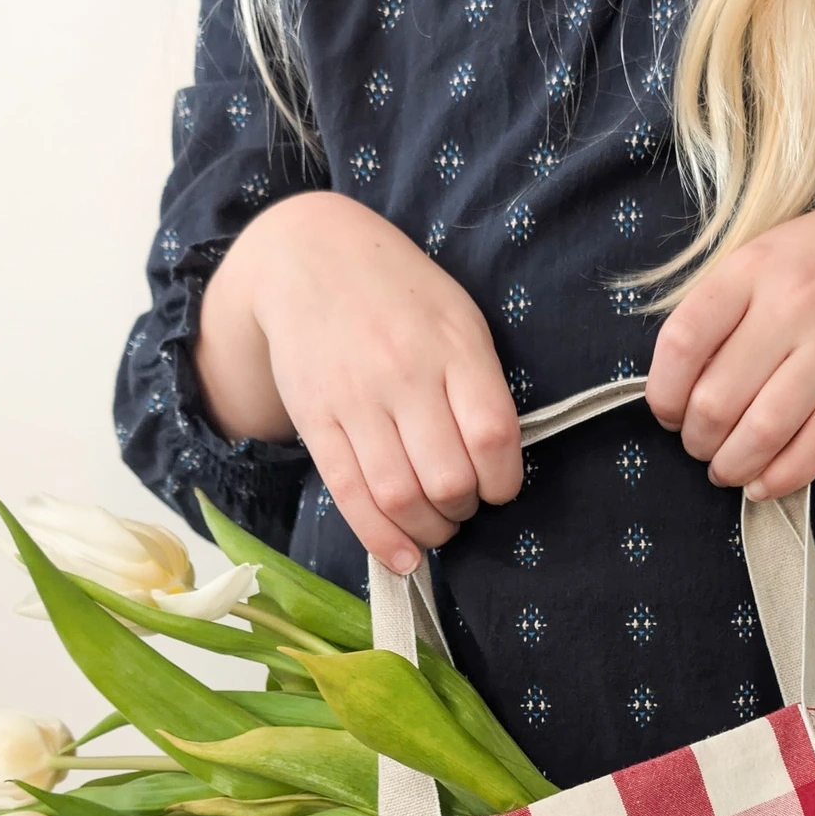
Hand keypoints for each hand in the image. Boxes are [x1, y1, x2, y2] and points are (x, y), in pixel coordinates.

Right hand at [195, 192, 521, 570]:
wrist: (310, 258)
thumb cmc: (402, 298)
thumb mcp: (459, 320)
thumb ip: (481, 387)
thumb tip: (497, 468)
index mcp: (454, 346)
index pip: (493, 436)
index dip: (504, 482)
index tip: (499, 488)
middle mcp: (404, 373)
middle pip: (447, 479)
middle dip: (463, 510)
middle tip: (462, 505)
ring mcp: (356, 400)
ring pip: (399, 497)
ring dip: (428, 531)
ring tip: (436, 525)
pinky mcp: (316, 421)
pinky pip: (350, 496)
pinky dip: (381, 540)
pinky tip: (403, 558)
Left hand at [645, 184, 814, 494]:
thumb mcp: (761, 259)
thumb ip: (718, 312)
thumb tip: (674, 389)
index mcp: (751, 269)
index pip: (683, 343)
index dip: (664, 394)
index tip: (668, 413)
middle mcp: (792, 304)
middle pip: (717, 400)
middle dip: (697, 441)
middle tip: (700, 446)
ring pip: (764, 431)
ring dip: (733, 466)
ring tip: (726, 469)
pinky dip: (780, 477)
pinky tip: (762, 483)